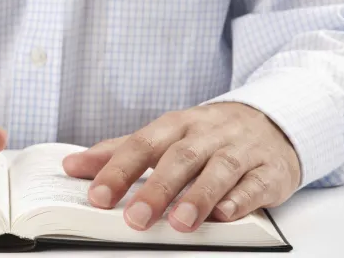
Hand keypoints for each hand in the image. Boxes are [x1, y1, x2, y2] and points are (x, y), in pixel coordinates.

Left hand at [62, 103, 300, 231]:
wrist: (272, 120)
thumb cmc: (206, 134)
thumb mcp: (163, 135)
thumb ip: (118, 152)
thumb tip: (72, 166)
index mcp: (176, 125)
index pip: (141, 144)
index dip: (118, 170)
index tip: (97, 196)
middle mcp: (207, 134)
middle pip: (180, 158)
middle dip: (157, 189)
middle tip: (135, 218)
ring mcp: (241, 150)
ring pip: (219, 170)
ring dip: (198, 197)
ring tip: (179, 223)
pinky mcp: (270, 170)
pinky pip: (256, 183)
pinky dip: (240, 199)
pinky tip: (224, 215)